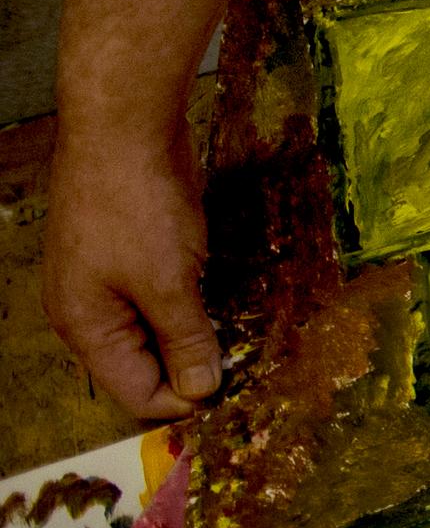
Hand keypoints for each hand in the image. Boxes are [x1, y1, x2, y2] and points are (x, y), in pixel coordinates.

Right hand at [41, 133, 221, 420]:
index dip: (185, 399)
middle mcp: (90, 311)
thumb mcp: (168, 282)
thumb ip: (185, 340)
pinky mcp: (132, 253)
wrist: (123, 128)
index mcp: (86, 328)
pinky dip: (192, 302)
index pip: (136, 392)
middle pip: (145, 365)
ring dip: (196, 334)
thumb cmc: (135, 205)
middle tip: (246, 362)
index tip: (235, 390)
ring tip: (241, 333)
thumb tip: (201, 390)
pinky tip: (223, 296)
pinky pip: (163, 295)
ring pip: (157, 328)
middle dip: (192, 367)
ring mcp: (109, 280)